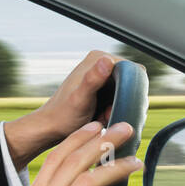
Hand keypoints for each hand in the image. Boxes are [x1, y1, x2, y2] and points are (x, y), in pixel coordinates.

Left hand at [2, 50, 124, 168]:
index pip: (133, 69)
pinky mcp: (102, 88)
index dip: (131, 89)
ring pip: (127, 92)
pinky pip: (119, 99)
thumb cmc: (63, 115)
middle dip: (124, 100)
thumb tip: (107, 60)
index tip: (117, 104)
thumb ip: (93, 79)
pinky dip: (114, 109)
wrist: (50, 127)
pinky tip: (102, 116)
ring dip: (120, 106)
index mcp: (98, 58)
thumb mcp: (80, 98)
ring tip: (103, 116)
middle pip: (131, 82)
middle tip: (107, 113)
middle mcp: (101, 63)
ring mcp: (102, 76)